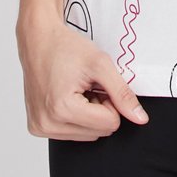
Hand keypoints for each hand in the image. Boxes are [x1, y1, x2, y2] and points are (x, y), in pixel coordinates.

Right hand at [16, 16, 149, 140]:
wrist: (38, 39)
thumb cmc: (65, 47)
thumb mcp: (101, 64)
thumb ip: (123, 93)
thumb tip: (140, 118)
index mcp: (62, 109)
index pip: (109, 124)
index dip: (110, 101)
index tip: (98, 83)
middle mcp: (47, 123)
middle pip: (99, 133)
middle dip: (99, 108)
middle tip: (88, 85)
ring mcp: (40, 127)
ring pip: (87, 136)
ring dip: (88, 114)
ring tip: (77, 89)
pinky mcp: (37, 127)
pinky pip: (71, 133)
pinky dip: (75, 116)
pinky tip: (67, 96)